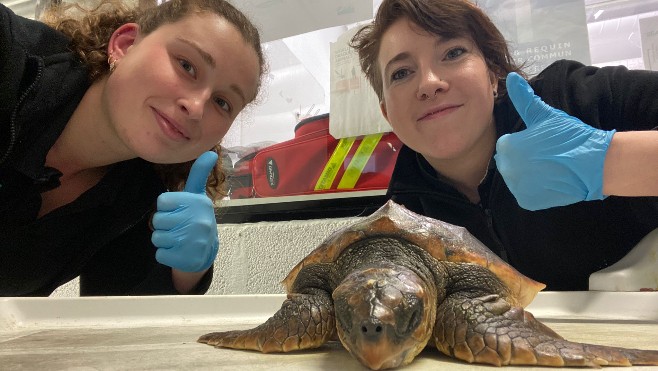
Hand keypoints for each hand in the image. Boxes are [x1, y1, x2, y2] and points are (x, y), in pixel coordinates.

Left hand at [151, 151, 219, 271]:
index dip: (167, 207)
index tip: (178, 211)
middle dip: (164, 224)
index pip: (162, 201)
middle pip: (158, 219)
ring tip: (178, 239)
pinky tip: (178, 251)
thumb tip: (210, 152)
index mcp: (199, 203)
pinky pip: (160, 254)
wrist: (206, 251)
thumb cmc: (196, 218)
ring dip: (164, 239)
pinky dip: (166, 254)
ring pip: (157, 237)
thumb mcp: (198, 196)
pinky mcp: (186, 258)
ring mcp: (193, 241)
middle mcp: (198, 220)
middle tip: (178, 227)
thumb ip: (199, 174)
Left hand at [494, 72, 614, 210]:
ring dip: (527, 174)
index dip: (525, 143)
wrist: (593, 164)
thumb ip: (524, 98)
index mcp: (507, 146)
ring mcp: (516, 187)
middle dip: (523, 159)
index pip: (508, 145)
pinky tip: (550, 181)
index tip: (541, 143)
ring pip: (516, 178)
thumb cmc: (569, 136)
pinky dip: (535, 190)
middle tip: (546, 155)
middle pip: (509, 162)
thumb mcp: (545, 115)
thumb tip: (511, 77)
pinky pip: (524, 194)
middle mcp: (506, 168)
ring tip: (549, 167)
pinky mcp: (526, 201)